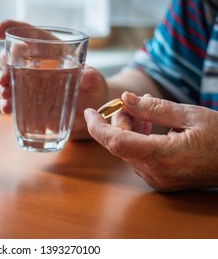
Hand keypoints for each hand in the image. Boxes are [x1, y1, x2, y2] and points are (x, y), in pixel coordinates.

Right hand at [0, 19, 109, 139]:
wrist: (90, 114)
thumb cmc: (93, 92)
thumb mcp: (96, 84)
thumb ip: (93, 79)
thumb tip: (88, 75)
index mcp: (51, 50)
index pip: (28, 33)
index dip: (10, 27)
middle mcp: (35, 64)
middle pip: (10, 57)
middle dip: (1, 67)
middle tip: (3, 80)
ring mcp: (28, 83)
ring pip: (5, 78)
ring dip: (0, 86)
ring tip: (5, 97)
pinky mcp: (26, 101)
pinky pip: (10, 99)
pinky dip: (6, 104)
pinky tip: (7, 109)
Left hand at [84, 91, 217, 190]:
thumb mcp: (190, 115)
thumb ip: (154, 108)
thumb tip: (125, 99)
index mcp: (162, 157)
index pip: (116, 142)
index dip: (98, 126)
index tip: (88, 111)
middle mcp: (155, 173)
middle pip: (120, 144)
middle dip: (118, 122)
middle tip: (129, 103)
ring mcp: (158, 180)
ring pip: (127, 150)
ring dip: (128, 129)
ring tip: (143, 111)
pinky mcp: (161, 179)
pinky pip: (138, 157)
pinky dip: (137, 139)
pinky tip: (149, 125)